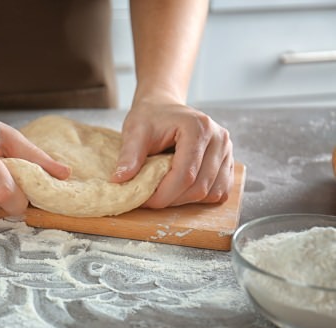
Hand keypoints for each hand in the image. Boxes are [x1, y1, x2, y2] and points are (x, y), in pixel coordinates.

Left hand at [111, 98, 233, 207]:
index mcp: (198, 128)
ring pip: (211, 193)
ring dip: (185, 201)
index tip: (144, 200)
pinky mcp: (227, 161)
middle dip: (172, 199)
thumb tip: (120, 180)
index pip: (185, 174)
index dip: (164, 194)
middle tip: (150, 198)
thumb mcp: (134, 132)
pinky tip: (181, 191)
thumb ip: (129, 155)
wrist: (163, 107)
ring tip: (164, 192)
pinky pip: (220, 191)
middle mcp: (219, 139)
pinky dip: (199, 198)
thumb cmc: (150, 117)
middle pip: (199, 187)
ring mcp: (227, 150)